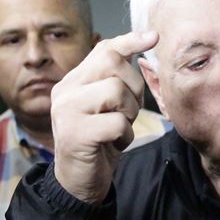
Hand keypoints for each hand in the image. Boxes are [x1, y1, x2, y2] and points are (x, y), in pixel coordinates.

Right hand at [51, 31, 157, 203]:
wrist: (79, 182)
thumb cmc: (100, 141)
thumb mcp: (107, 107)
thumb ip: (116, 80)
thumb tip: (143, 44)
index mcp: (73, 81)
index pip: (103, 50)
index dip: (130, 40)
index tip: (153, 37)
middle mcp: (65, 90)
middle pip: (113, 65)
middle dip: (134, 87)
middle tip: (127, 111)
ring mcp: (67, 111)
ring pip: (117, 91)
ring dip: (129, 113)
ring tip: (118, 129)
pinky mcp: (75, 133)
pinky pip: (117, 122)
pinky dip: (125, 135)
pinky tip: (115, 144)